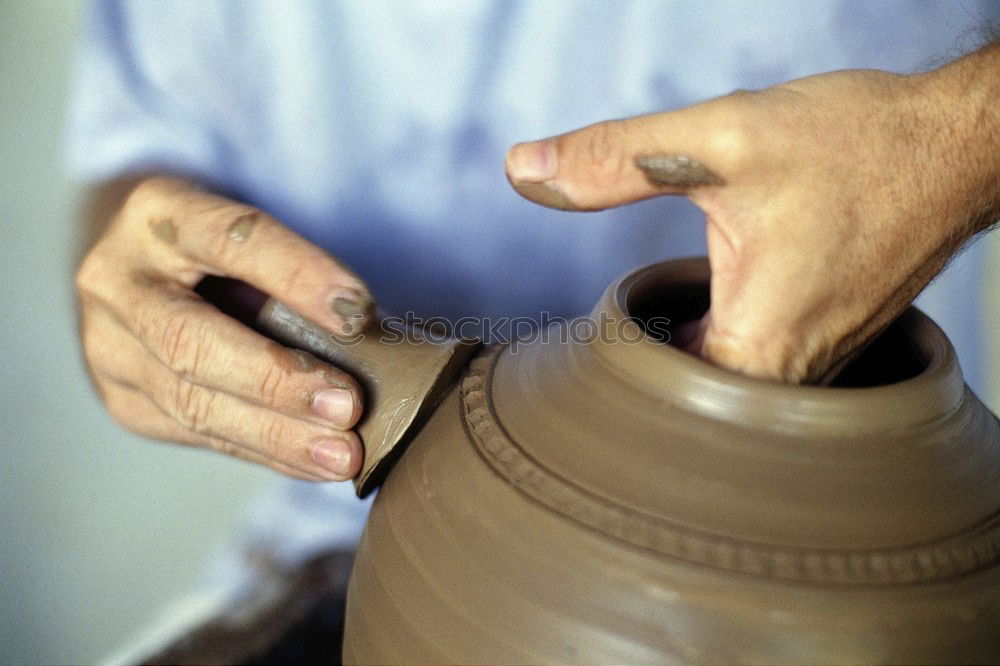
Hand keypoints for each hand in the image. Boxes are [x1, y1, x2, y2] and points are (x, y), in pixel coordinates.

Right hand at [76, 176, 372, 479]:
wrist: (146, 269)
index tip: (357, 313)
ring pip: (190, 401)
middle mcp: (116, 279)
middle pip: (189, 339)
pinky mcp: (124, 400)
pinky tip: (313, 462)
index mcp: (157, 212)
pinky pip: (199, 434)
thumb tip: (371, 332)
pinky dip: (266, 451)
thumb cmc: (225, 247)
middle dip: (276, 379)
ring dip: (276, 434)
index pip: (229, 239)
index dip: (296, 275)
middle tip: (348, 406)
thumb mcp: (250, 232)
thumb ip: (296, 271)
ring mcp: (107, 346)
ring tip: (342, 454)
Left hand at [505, 57, 999, 382]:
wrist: (956, 143)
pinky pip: (756, 369)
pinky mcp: (831, 342)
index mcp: (758, 348)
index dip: (602, 383)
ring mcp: (818, 365)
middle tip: (596, 348)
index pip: (651, 410)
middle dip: (637, 381)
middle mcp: (793, 376)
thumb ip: (615, 161)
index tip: (573, 358)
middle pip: (686, 411)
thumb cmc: (858, 145)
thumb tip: (523, 169)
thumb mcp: (720, 143)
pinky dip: (718, 348)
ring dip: (679, 364)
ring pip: (724, 393)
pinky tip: (697, 312)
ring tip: (637, 335)